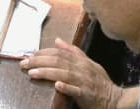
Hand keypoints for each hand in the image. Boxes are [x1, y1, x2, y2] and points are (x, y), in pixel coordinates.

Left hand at [21, 38, 137, 108]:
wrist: (115, 99)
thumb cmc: (99, 81)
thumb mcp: (88, 63)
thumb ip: (73, 51)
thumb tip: (58, 40)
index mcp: (80, 60)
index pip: (58, 53)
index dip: (42, 53)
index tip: (29, 55)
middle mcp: (82, 68)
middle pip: (57, 61)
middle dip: (39, 61)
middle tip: (23, 63)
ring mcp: (84, 81)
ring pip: (64, 74)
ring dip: (47, 72)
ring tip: (32, 72)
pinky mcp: (87, 94)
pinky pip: (76, 90)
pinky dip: (66, 87)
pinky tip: (56, 85)